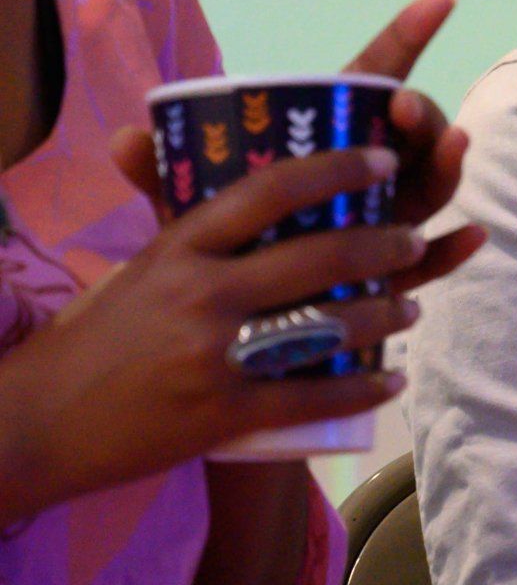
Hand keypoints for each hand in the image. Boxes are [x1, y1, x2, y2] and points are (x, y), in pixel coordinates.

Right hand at [0, 148, 424, 521]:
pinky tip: (393, 380)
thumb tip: (251, 189)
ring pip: (327, 325)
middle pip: (318, 255)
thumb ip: (193, 236)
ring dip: (383, 314)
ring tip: (411, 306)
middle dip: (381, 245)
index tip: (384, 161)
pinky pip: (312, 398)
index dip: (336, 169)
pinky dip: (363, 390)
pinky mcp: (223, 414)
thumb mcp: (136, 271)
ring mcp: (215, 355)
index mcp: (180, 246)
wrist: (36, 423)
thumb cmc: (91, 341)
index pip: (270, 189)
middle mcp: (201, 292)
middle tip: (412, 239)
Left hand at [108, 0, 483, 300]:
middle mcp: (366, 171)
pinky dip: (452, 250)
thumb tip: (123, 140)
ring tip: (451, 146)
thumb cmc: (217, 242)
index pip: (371, 76)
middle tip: (404, 107)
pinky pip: (428, 260)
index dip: (407, 35)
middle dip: (422, 112)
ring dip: (444, 163)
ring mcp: (382, 219)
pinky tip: (470, 237)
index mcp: (326, 136)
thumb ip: (161, 172)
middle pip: (411, 131)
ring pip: (427, 186)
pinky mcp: (385, 273)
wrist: (224, 317)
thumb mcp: (187, 204)